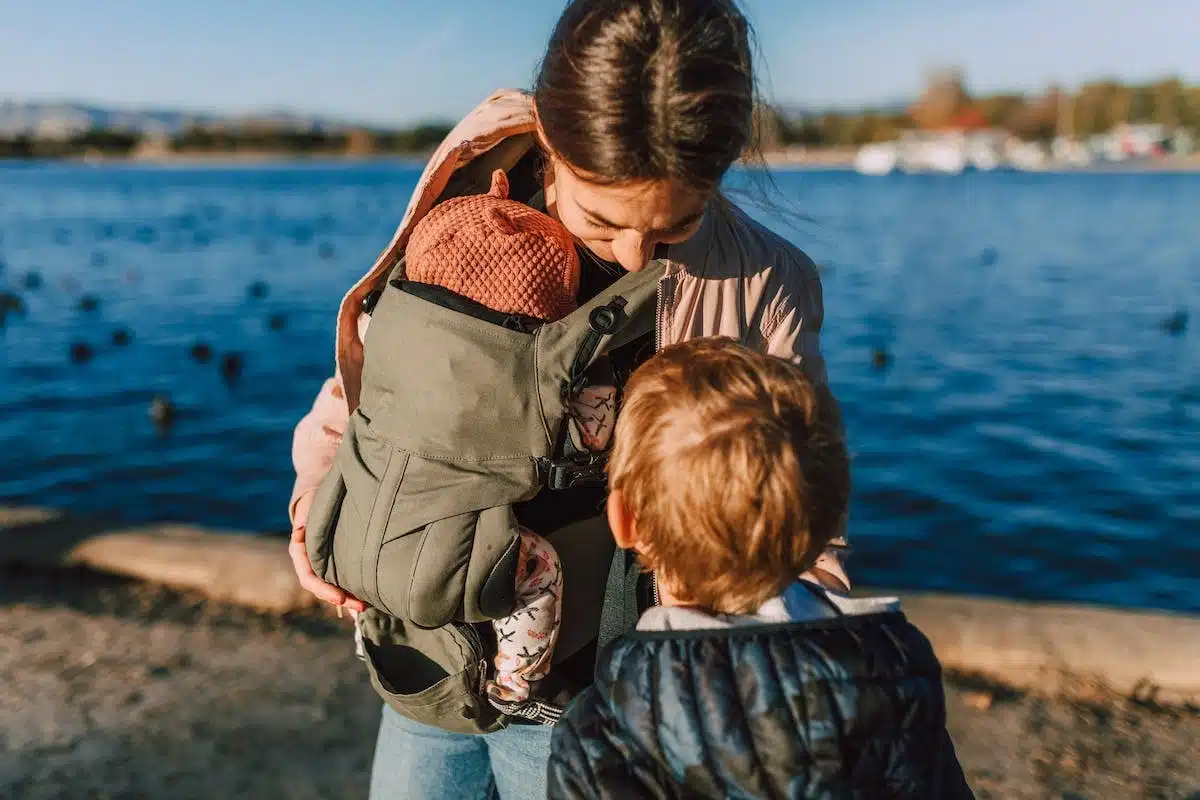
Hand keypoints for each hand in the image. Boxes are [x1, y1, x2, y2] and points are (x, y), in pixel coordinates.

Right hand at [288, 493, 366, 612]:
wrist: (319, 495)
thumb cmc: (315, 500)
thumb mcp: (310, 505)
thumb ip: (307, 515)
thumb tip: (302, 526)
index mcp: (300, 551)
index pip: (309, 578)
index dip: (324, 590)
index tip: (341, 598)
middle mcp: (309, 561)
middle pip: (322, 589)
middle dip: (341, 600)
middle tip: (361, 607)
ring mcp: (322, 564)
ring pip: (332, 588)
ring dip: (349, 599)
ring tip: (367, 606)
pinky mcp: (334, 563)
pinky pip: (341, 581)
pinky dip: (352, 590)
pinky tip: (368, 597)